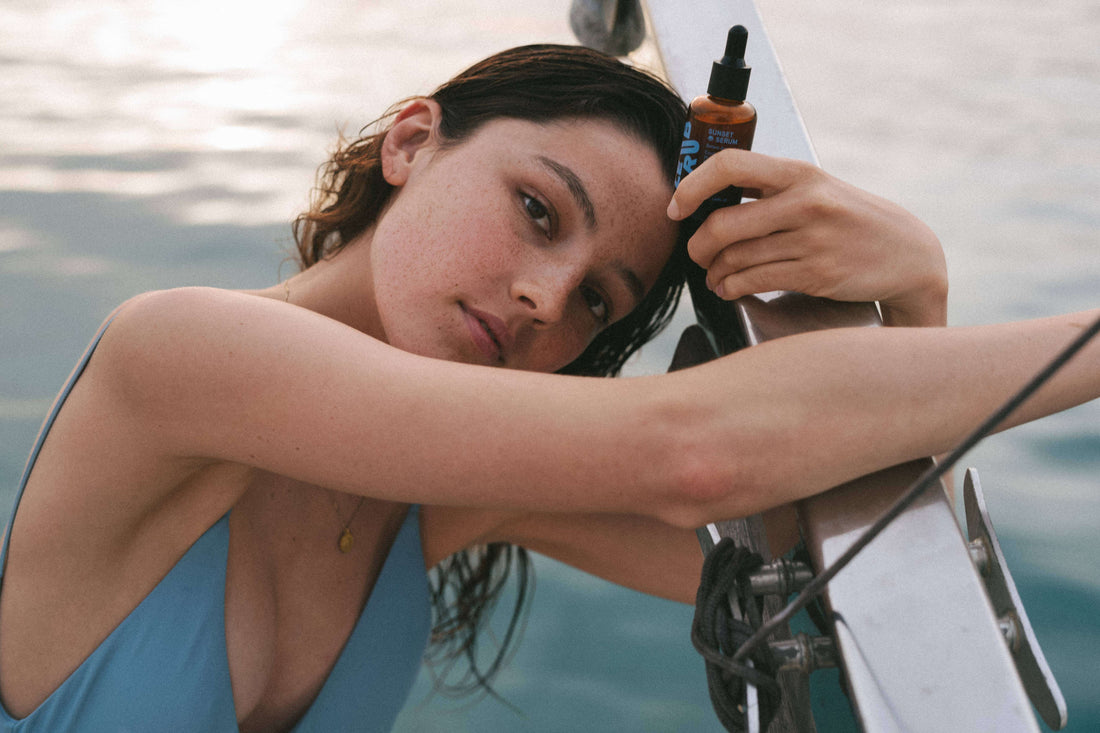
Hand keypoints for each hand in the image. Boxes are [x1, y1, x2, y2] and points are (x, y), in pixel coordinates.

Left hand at [667, 149, 947, 325]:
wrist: (908, 254)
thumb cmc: (849, 220)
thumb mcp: (816, 189)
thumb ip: (768, 191)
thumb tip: (706, 198)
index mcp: (799, 173)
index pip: (729, 166)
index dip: (692, 187)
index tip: (677, 207)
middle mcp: (804, 203)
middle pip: (722, 225)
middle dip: (697, 246)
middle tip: (695, 254)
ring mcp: (811, 241)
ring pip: (734, 259)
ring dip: (713, 273)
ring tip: (713, 276)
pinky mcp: (815, 275)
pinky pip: (753, 282)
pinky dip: (731, 288)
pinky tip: (729, 288)